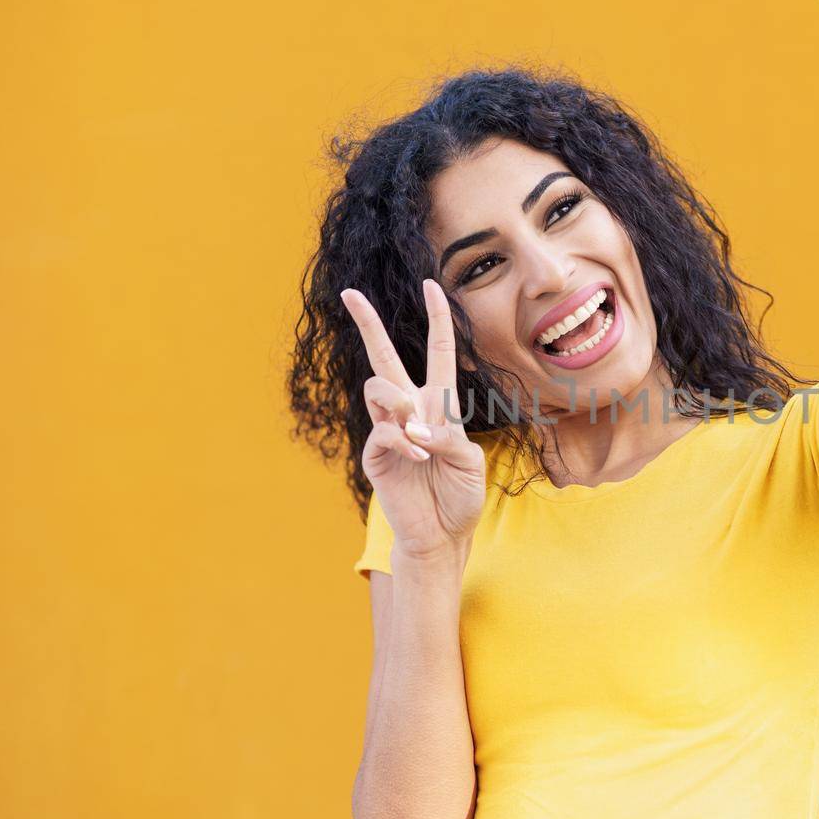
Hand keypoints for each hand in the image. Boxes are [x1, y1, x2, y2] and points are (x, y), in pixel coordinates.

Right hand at [340, 279, 485, 563]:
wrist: (442, 534)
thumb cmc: (460, 495)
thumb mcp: (470, 461)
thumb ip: (447, 437)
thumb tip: (415, 427)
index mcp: (439, 404)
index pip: (438, 352)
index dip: (437, 318)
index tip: (430, 285)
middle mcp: (410, 410)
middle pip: (383, 357)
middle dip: (366, 323)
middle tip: (348, 292)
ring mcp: (388, 430)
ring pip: (378, 388)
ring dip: (400, 404)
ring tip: (418, 435)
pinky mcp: (375, 455)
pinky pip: (382, 432)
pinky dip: (404, 443)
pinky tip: (418, 461)